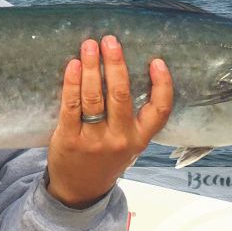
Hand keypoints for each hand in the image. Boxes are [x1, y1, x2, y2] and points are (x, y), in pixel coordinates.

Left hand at [46, 35, 172, 208]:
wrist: (79, 190)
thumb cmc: (105, 159)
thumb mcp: (128, 144)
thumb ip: (132, 118)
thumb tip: (125, 71)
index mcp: (139, 139)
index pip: (160, 111)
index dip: (162, 85)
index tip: (157, 61)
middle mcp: (119, 139)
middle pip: (121, 96)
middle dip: (116, 64)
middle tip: (110, 40)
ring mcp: (94, 140)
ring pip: (94, 97)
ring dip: (93, 67)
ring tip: (89, 46)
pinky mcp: (69, 139)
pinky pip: (71, 106)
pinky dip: (72, 83)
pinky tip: (73, 66)